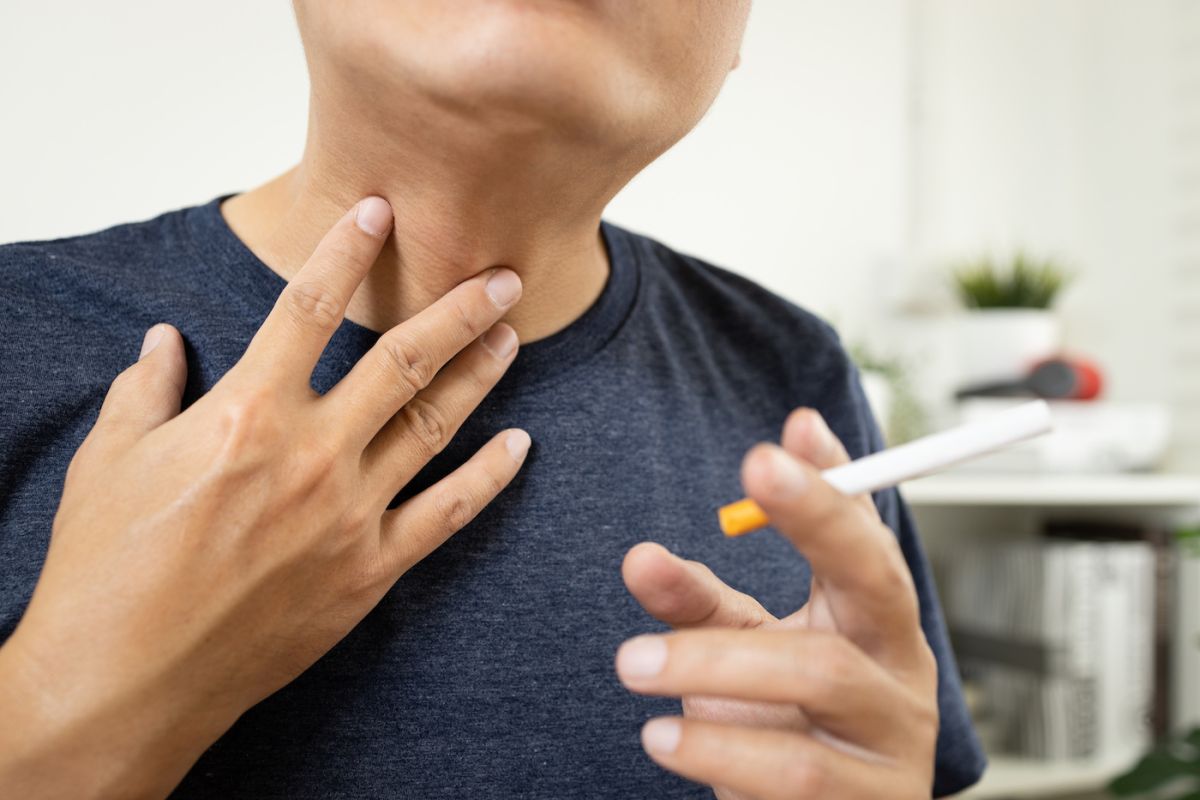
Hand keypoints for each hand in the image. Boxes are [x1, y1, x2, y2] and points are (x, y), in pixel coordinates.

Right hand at [0, 197, 529, 798]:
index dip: (347, 249)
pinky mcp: (370, 572)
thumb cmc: (104, 571)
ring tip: (513, 336)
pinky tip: (519, 447)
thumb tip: (163, 340)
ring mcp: (350, 515)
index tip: (381, 210)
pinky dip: (488, 477)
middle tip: (502, 276)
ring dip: (481, 376)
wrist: (124, 681)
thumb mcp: (109, 461)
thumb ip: (145, 389)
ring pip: (436, 426)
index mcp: (246, 414)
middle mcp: (312, 454)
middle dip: (460, 310)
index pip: (308, 306)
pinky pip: (447, 513)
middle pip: (405, 361)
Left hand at [617, 410, 937, 798]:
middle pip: (873, 584)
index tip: (774, 443)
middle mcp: (901, 670)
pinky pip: (796, 773)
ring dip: (716, 662)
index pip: (866, 535)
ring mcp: (895, 742)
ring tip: (633, 664)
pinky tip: (664, 738)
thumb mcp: (745, 649)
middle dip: (808, 522)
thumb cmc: (791, 724)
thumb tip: (640, 555)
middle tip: (686, 529)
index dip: (827, 490)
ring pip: (821, 677)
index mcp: (878, 619)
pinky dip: (721, 750)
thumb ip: (696, 602)